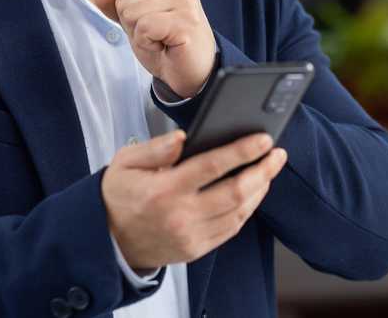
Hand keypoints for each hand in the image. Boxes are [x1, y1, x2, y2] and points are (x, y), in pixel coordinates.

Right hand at [101, 129, 286, 271]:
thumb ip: (155, 148)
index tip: (263, 138)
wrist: (109, 240)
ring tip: (269, 169)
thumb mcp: (125, 163)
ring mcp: (190, 236)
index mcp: (163, 189)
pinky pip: (231, 228)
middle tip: (277, 154)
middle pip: (235, 192)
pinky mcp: (196, 249)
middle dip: (263, 170)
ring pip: (239, 212)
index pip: (212, 166)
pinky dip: (247, 209)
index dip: (242, 151)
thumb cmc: (120, 195)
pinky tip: (253, 192)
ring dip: (259, 189)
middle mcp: (180, 215)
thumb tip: (182, 137)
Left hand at [115, 0, 216, 97]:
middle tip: (157, 35)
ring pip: (132, 13)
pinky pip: (144, 28)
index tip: (150, 24)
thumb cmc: (167, 47)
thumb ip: (118, 7)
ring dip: (141, 35)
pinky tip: (164, 47)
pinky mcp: (185, 23)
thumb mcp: (137, 23)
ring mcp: (185, 3)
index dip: (127, 9)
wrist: (193, 75)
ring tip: (162, 40)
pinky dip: (147, 43)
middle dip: (133, 24)